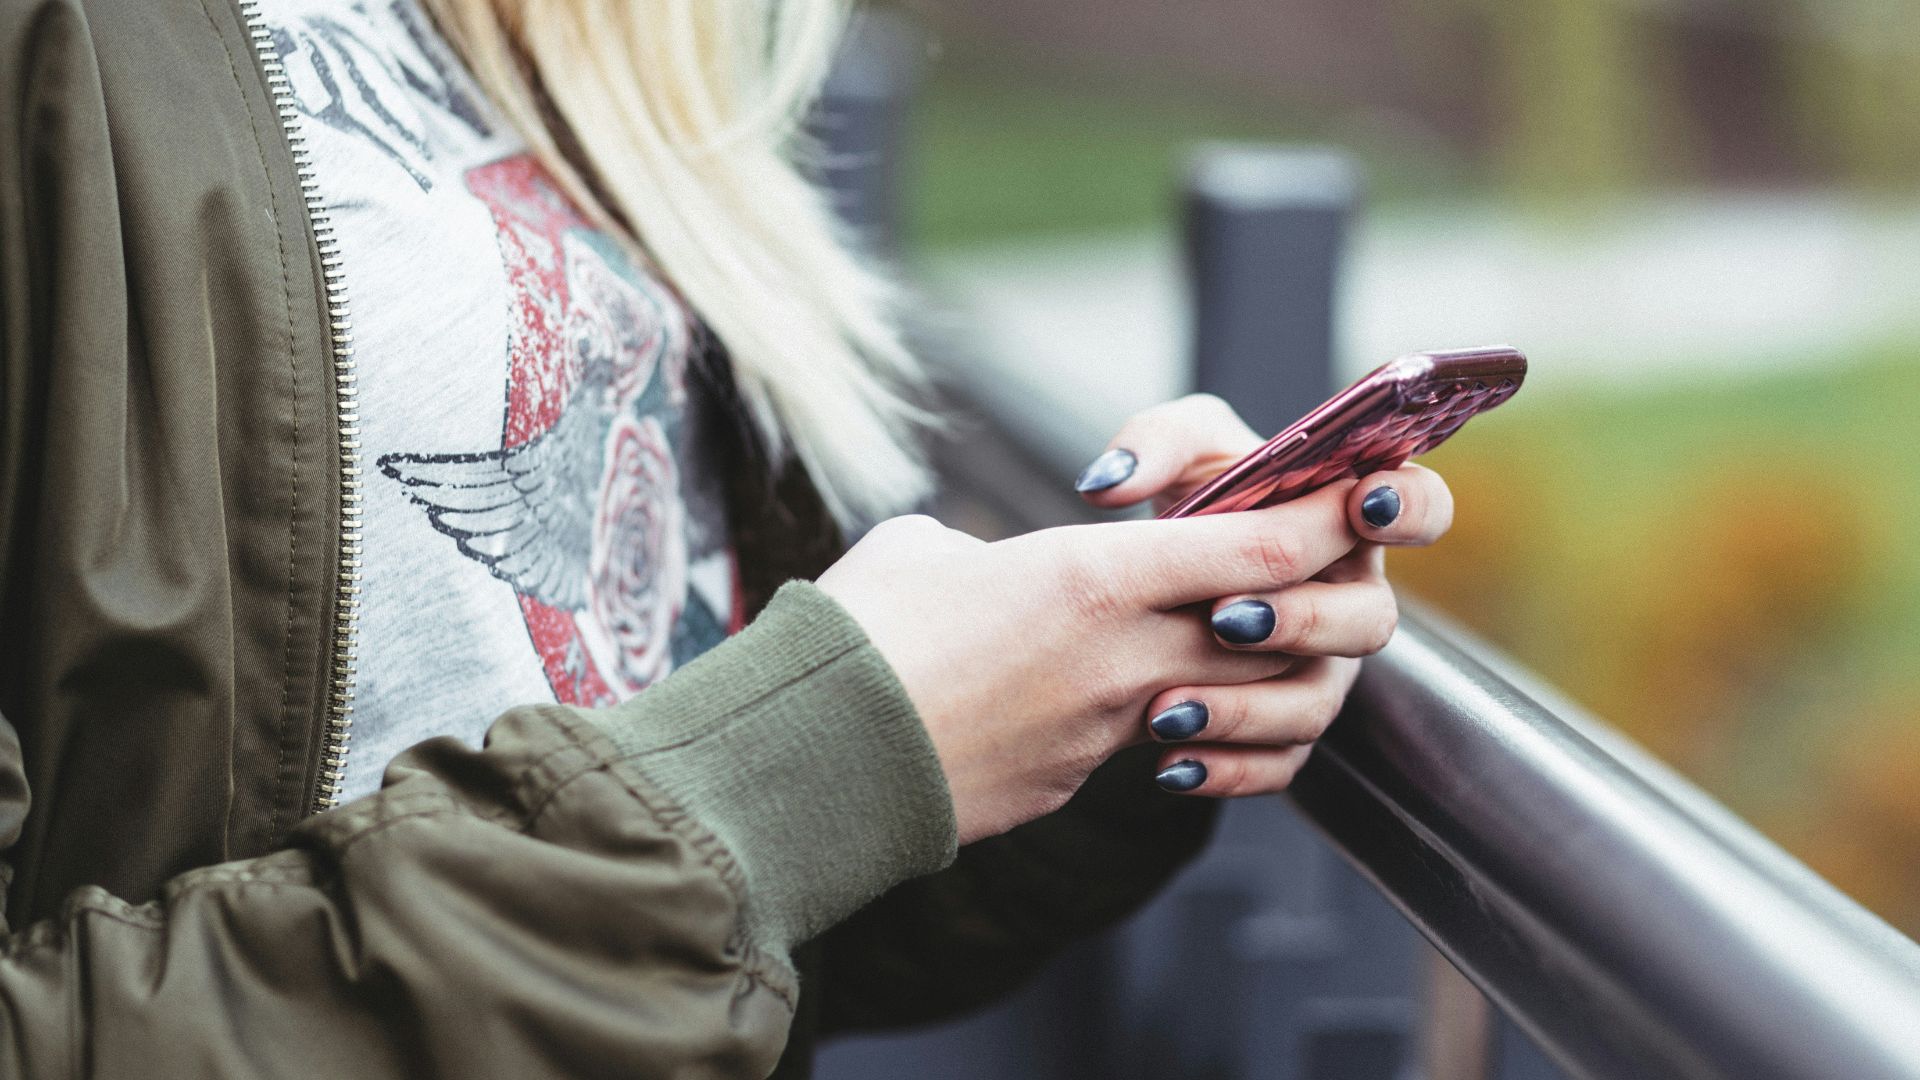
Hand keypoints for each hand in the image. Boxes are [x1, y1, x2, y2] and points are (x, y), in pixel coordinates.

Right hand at [817, 476, 1381, 843]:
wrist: (812, 761)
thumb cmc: (857, 634)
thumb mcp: (925, 550)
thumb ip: (990, 549)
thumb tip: (993, 571)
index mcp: (1093, 578)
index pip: (1261, 548)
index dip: (1322, 520)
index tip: (1351, 496)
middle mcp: (1124, 658)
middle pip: (1277, 630)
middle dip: (1310, 601)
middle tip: (1300, 571)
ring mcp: (1107, 731)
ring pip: (1232, 697)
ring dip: (1248, 672)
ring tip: (1217, 644)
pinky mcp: (1076, 781)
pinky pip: (1159, 747)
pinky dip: (1174, 724)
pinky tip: (1137, 707)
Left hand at [1073, 394, 1453, 796]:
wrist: (1151, 585)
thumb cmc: (1192, 499)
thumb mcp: (1177, 452)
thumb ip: (1154, 443)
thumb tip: (1110, 484)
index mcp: (1349, 519)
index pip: (1420, 507)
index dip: (1408, 507)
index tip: (1361, 504)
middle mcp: (1349, 600)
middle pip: (1370, 620)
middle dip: (1303, 619)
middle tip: (1225, 616)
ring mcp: (1323, 670)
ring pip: (1316, 703)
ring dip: (1247, 708)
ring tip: (1168, 707)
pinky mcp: (1285, 730)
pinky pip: (1277, 765)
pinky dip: (1225, 769)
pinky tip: (1169, 764)